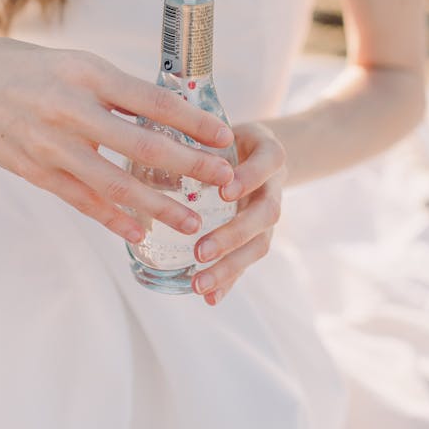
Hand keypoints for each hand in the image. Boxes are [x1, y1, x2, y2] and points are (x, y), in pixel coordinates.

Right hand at [0, 26, 234, 243]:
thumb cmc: (17, 64)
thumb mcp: (71, 62)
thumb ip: (111, 88)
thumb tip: (159, 112)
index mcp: (88, 73)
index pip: (154, 101)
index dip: (194, 122)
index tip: (226, 137)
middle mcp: (72, 109)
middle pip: (143, 146)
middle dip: (190, 167)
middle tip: (224, 181)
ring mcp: (50, 143)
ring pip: (115, 183)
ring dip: (158, 206)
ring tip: (191, 223)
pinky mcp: (32, 169)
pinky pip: (80, 199)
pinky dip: (111, 218)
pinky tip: (137, 232)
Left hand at [190, 121, 286, 305]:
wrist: (263, 150)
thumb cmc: (232, 138)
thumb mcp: (224, 130)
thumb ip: (202, 138)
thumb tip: (154, 149)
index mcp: (269, 155)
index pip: (266, 165)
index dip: (249, 178)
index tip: (224, 191)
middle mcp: (274, 186)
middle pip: (266, 214)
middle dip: (233, 235)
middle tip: (199, 252)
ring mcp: (269, 212)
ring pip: (260, 243)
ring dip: (230, 267)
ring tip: (199, 285)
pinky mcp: (261, 233)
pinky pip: (249, 260)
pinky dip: (231, 281)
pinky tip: (210, 298)